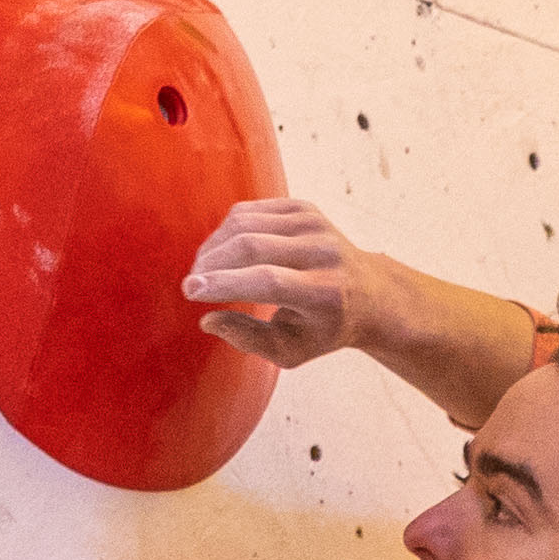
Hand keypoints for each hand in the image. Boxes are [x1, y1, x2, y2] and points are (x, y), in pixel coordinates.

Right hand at [182, 196, 372, 370]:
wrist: (367, 293)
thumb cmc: (324, 328)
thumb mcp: (291, 351)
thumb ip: (248, 340)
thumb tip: (208, 319)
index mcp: (325, 292)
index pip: (267, 280)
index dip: (224, 284)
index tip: (191, 291)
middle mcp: (324, 252)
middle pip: (252, 246)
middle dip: (211, 264)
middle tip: (191, 283)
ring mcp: (315, 224)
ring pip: (245, 223)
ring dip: (213, 246)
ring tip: (203, 270)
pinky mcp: (304, 208)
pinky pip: (250, 211)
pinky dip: (226, 230)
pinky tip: (221, 252)